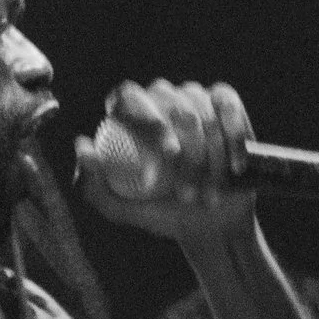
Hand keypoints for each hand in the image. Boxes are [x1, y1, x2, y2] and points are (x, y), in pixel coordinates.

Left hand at [73, 79, 259, 242]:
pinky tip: (236, 168)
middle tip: (188, 189)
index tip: (169, 156)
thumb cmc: (159, 212)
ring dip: (209, 157)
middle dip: (186, 151)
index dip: (149, 120)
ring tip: (208, 195)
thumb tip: (82, 145)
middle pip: (169, 104)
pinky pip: (228, 106)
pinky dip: (233, 138)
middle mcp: (157, 98)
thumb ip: (91, 185)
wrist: (208, 221)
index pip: (128, 98)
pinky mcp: (224, 102)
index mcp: (126, 113)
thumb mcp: (120, 209)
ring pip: (200, 111)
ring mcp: (191, 96)